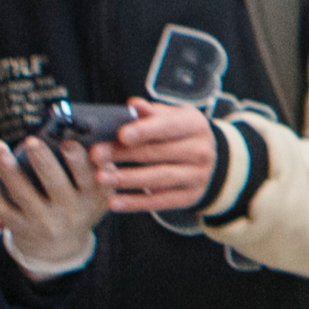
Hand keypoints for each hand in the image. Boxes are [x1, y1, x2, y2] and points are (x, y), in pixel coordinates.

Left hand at [0, 137, 108, 277]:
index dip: (78, 161)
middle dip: (42, 161)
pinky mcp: (18, 225)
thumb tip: (91, 142)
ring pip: (21, 192)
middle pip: (53, 184)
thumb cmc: (80, 207)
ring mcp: (41, 220)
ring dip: (7, 167)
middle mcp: (67, 212)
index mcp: (91, 199)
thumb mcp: (98, 194)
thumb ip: (99, 169)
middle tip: (31, 141)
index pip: (87, 178)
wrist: (60, 248)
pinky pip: (0, 203)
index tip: (67, 143)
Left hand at [99, 98, 222, 215]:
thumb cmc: (180, 135)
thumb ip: (151, 113)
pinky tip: (114, 202)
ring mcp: (198, 176)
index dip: (144, 130)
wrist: (212, 162)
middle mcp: (201, 151)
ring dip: (127, 179)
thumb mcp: (172, 118)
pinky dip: (135, 203)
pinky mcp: (190, 197)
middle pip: (158, 153)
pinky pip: (160, 201)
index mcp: (195, 125)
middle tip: (96, 155)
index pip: (168, 127)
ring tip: (101, 178)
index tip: (121, 135)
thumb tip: (133, 105)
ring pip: (159, 178)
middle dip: (124, 154)